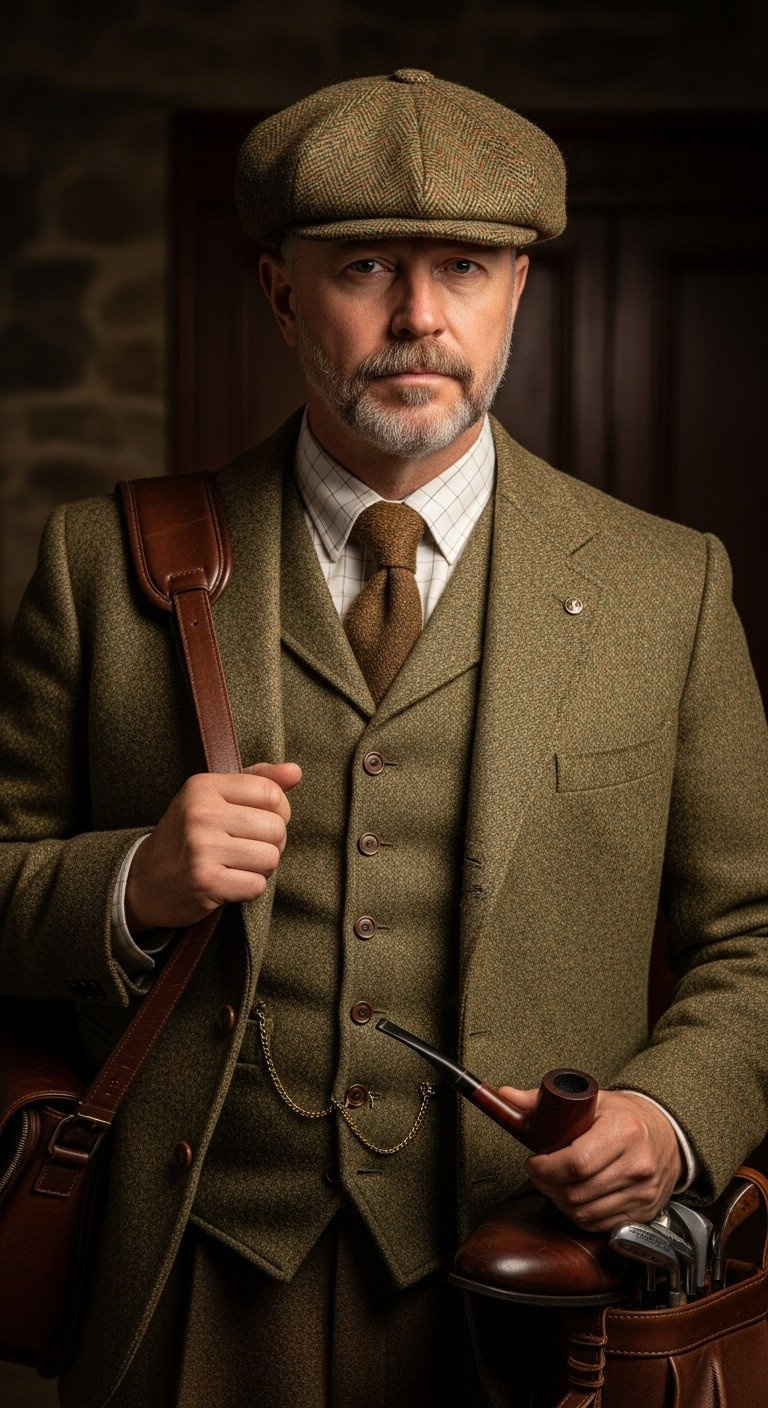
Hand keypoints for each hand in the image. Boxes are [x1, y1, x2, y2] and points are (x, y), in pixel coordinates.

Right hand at [124, 762, 301, 933]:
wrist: (143, 881)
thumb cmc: (187, 836)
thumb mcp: (213, 798)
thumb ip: (257, 781)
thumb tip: (296, 771)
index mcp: (203, 786)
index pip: (271, 793)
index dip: (279, 812)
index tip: (261, 822)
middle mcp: (201, 813)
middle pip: (276, 828)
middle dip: (272, 844)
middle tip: (248, 849)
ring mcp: (201, 848)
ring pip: (271, 858)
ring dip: (261, 868)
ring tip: (238, 865)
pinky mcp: (205, 881)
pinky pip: (257, 885)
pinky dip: (249, 889)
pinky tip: (229, 882)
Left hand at [497, 1085, 682, 1232]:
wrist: (667, 1134)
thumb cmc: (624, 1116)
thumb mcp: (590, 1100)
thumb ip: (543, 1099)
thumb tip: (505, 1095)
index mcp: (624, 1132)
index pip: (576, 1163)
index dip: (546, 1168)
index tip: (534, 1161)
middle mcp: (637, 1165)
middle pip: (577, 1192)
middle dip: (547, 1185)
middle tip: (539, 1173)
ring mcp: (642, 1193)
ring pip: (585, 1213)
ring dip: (560, 1202)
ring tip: (554, 1184)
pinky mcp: (643, 1212)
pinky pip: (600, 1225)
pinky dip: (579, 1215)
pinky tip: (573, 1197)